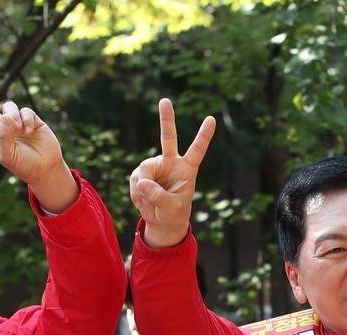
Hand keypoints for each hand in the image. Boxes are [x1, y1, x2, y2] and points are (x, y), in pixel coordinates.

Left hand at [0, 75, 76, 212]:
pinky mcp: (31, 119)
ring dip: (13, 116)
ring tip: (20, 130)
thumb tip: (5, 116)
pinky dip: (27, 119)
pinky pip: (25, 111)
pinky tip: (30, 131)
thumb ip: (4, 136)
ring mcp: (16, 122)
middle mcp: (1, 127)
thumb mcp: (9, 156)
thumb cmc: (24, 166)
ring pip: (8, 106)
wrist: (46, 168)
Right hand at [129, 99, 215, 248]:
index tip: (212, 119)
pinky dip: (136, 194)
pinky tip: (142, 201)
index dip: (204, 136)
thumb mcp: (172, 208)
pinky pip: (135, 181)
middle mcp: (171, 163)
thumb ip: (159, 196)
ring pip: (143, 171)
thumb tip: (142, 181)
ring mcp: (155, 166)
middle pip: (168, 137)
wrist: (162, 221)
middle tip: (165, 101)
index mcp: (187, 169)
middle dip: (166, 119)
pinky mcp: (141, 174)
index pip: (197, 150)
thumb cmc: (174, 214)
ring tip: (148, 202)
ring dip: (142, 189)